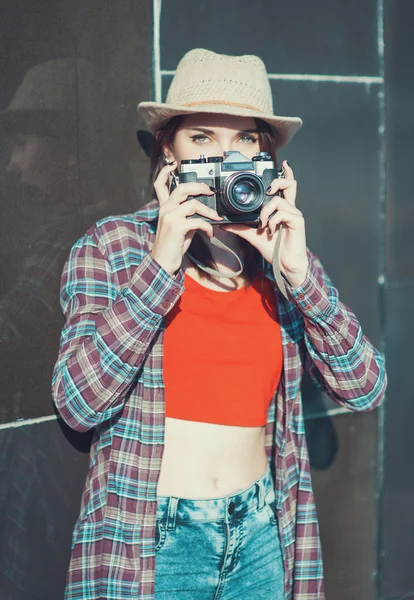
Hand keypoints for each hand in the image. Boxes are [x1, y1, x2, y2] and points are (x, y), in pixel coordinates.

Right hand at [151, 162, 222, 274]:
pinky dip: (207, 226)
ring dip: (209, 211)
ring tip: (216, 218)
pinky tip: (209, 233)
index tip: (173, 166)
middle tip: (211, 191)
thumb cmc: (172, 245)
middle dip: (199, 187)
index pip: (159, 185)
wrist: (162, 262)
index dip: (165, 173)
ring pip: (193, 204)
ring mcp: (170, 217)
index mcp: (164, 208)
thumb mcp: (179, 226)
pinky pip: (197, 221)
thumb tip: (205, 210)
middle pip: (182, 188)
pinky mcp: (176, 227)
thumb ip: (187, 215)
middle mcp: (165, 209)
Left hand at [220, 161, 308, 286]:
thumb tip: (224, 223)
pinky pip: (282, 213)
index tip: (283, 164)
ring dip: (266, 211)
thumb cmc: (273, 248)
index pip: (286, 187)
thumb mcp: (253, 236)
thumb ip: (241, 228)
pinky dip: (272, 221)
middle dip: (277, 181)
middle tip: (267, 190)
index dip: (286, 174)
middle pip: (290, 184)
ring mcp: (294, 214)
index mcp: (281, 209)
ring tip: (262, 224)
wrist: (284, 264)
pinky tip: (270, 231)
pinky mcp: (297, 221)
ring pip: (278, 200)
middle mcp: (289, 209)